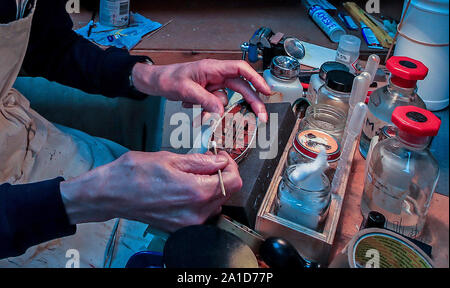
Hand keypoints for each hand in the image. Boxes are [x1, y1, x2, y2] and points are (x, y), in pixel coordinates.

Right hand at [59, 151, 241, 231]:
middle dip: (221, 174)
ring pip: (215, 203)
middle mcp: (195, 213)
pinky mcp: (180, 228)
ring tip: (191, 175)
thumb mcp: (170, 158)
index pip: (235, 181)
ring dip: (210, 187)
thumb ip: (202, 161)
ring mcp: (188, 224)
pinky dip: (199, 199)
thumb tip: (221, 160)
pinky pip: (201, 213)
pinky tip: (184, 188)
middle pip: (227, 193)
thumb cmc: (134, 174)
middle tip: (205, 162)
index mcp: (196, 192)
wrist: (110, 194)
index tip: (220, 156)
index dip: (230, 164)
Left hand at [131, 59, 270, 121]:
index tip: (266, 91)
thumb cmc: (168, 78)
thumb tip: (220, 111)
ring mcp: (213, 85)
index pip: (240, 70)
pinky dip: (207, 111)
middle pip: (241, 88)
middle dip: (251, 102)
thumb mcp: (185, 90)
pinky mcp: (208, 93)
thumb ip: (205, 100)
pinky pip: (215, 105)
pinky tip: (192, 107)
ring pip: (226, 100)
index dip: (256, 79)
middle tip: (261, 117)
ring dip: (217, 111)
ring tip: (199, 113)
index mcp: (213, 68)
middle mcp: (216, 75)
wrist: (156, 82)